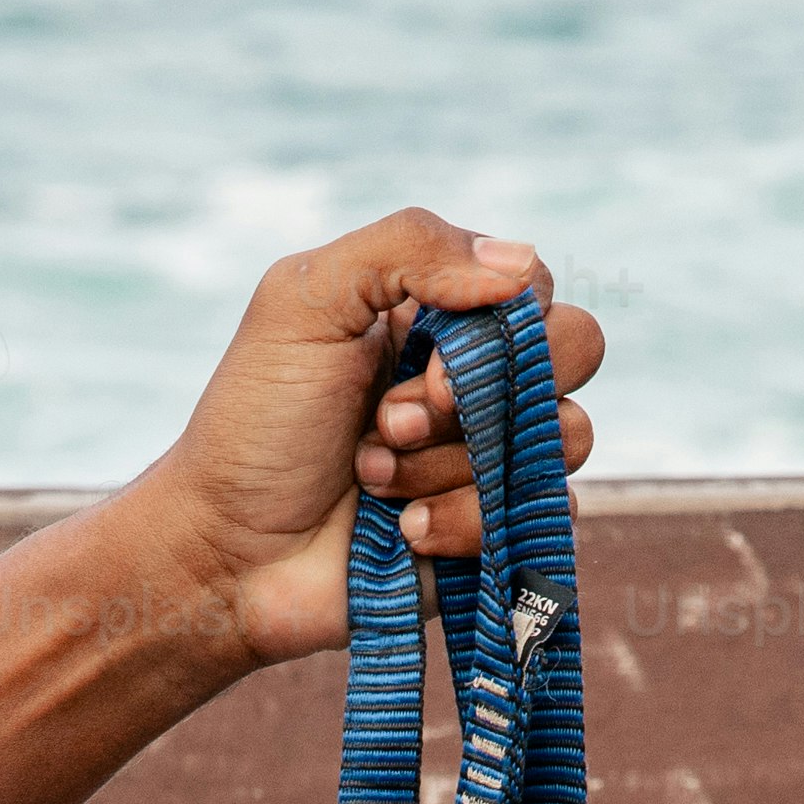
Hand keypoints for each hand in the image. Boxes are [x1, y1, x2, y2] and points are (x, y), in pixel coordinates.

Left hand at [126, 210, 615, 668]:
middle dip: (483, 394)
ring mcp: (491, 454)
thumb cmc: (254, 424)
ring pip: (564, 437)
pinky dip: (463, 523)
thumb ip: (407, 247)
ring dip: (454, 462)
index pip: (532, 285)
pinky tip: (399, 534)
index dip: (496, 322)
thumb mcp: (305, 300)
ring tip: (371, 478)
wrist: (225, 555)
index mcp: (437, 313)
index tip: (417, 361)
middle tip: (389, 422)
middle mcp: (476, 377)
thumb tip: (521, 265)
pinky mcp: (496, 530)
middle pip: (577, 348)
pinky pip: (547, 515)